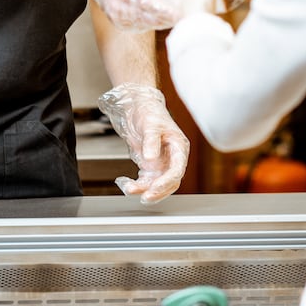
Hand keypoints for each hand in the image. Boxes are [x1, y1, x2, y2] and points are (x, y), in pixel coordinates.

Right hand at [81, 0, 181, 31]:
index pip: (158, 9)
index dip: (174, 13)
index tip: (188, 12)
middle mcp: (123, 8)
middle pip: (155, 21)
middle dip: (170, 18)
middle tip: (186, 13)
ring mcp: (118, 16)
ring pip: (146, 25)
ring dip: (160, 21)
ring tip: (174, 14)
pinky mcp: (115, 19)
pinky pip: (136, 26)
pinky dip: (148, 22)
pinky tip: (156, 15)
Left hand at [98, 84, 190, 203]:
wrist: (138, 108)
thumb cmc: (149, 113)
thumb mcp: (150, 125)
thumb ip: (151, 141)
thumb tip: (151, 158)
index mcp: (179, 148)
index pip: (177, 170)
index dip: (166, 181)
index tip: (154, 188)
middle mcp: (172, 159)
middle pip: (169, 182)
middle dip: (157, 191)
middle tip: (144, 197)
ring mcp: (161, 163)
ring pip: (156, 184)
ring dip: (144, 189)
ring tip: (129, 189)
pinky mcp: (150, 166)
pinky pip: (146, 180)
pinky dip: (137, 185)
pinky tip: (127, 184)